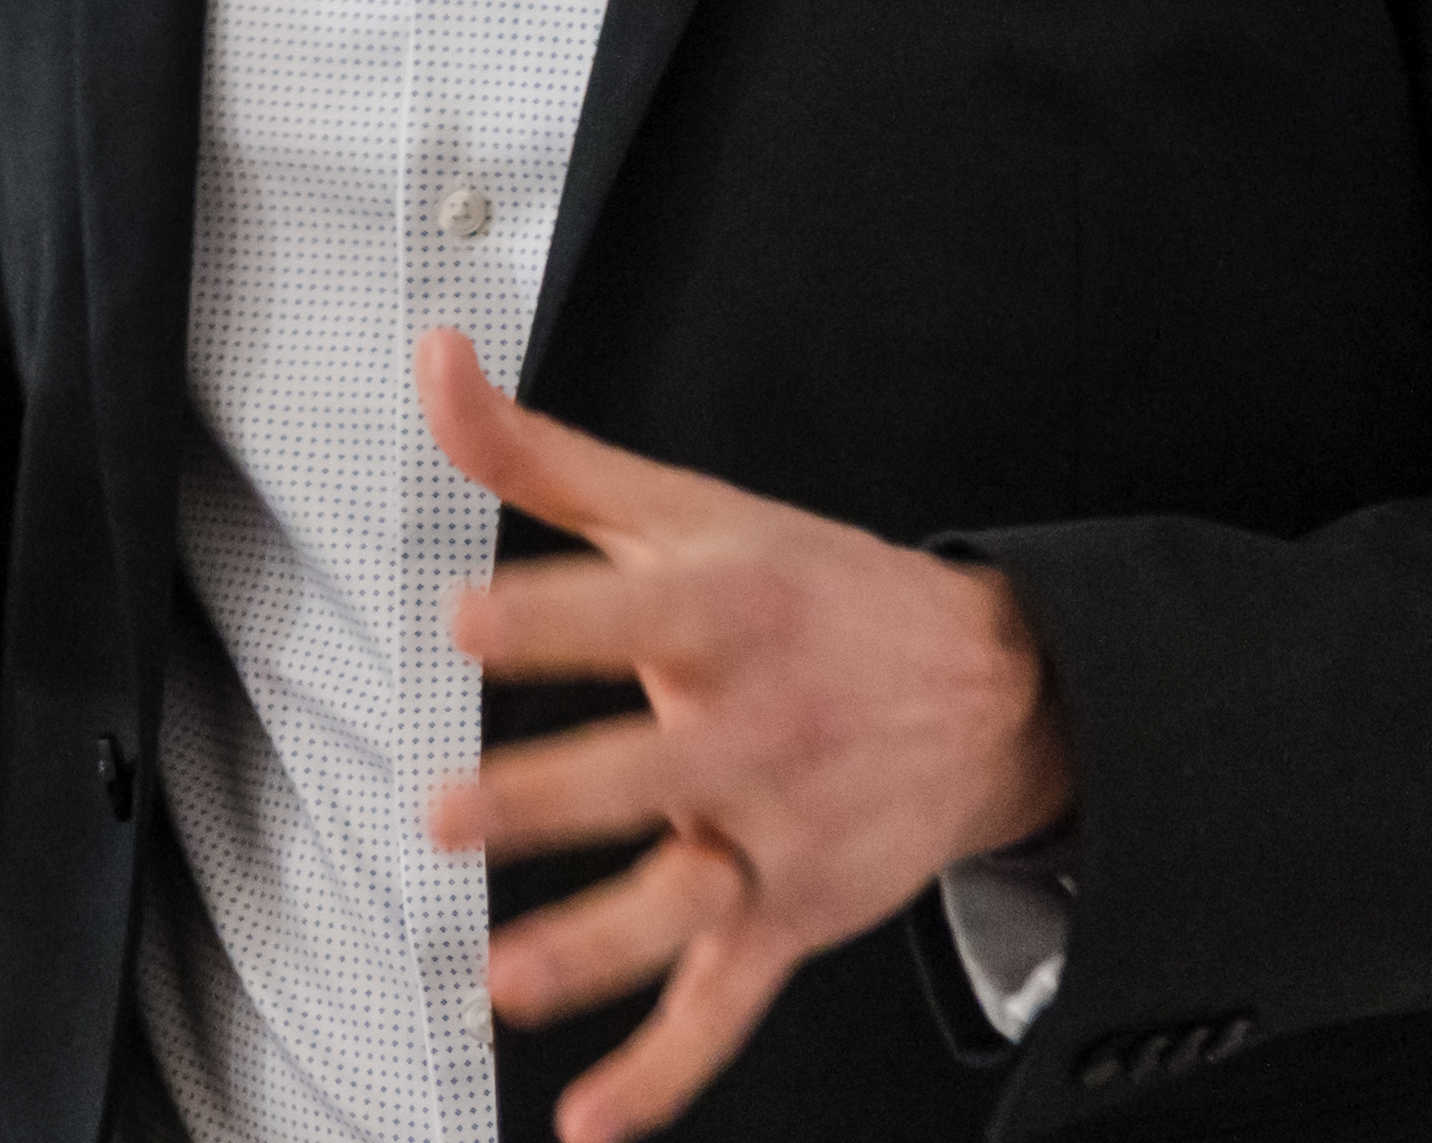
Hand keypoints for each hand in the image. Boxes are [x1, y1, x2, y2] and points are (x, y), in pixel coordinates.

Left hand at [417, 329, 1068, 1142]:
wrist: (996, 693)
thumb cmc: (812, 595)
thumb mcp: (685, 509)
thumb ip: (540, 454)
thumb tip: (435, 363)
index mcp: (729, 617)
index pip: (626, 613)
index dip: (546, 615)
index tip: (466, 617)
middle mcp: (757, 733)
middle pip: (647, 770)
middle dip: (554, 796)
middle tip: (459, 814)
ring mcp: (778, 838)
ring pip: (682, 905)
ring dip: (595, 948)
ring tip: (506, 980)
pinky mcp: (793, 919)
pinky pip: (725, 1008)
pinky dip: (663, 1072)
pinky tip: (592, 1116)